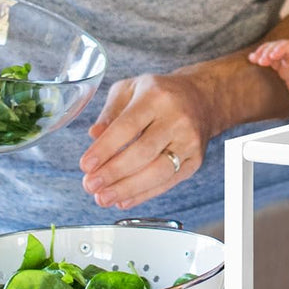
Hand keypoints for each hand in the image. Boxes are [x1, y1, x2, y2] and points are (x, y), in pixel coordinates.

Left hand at [79, 72, 212, 209]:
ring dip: (127, 188)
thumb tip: (94, 135)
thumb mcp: (131, 89)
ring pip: (158, 172)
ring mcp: (189, 142)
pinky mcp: (195, 161)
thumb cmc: (160, 94)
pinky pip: (168, 182)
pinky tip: (123, 199)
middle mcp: (177, 119)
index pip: (127, 126)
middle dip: (113, 173)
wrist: (202, 99)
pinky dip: (144, 194)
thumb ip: (110, 112)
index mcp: (157, 97)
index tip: (86, 165)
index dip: (105, 148)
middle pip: (143, 152)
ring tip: (103, 198)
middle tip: (90, 185)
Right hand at [248, 40, 288, 113]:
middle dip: (270, 50)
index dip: (282, 48)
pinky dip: (263, 59)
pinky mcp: (286, 69)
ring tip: (254, 58)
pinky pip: (273, 60)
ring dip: (264, 52)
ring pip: (276, 51)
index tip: (272, 55)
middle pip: (282, 46)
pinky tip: (252, 59)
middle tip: (261, 59)